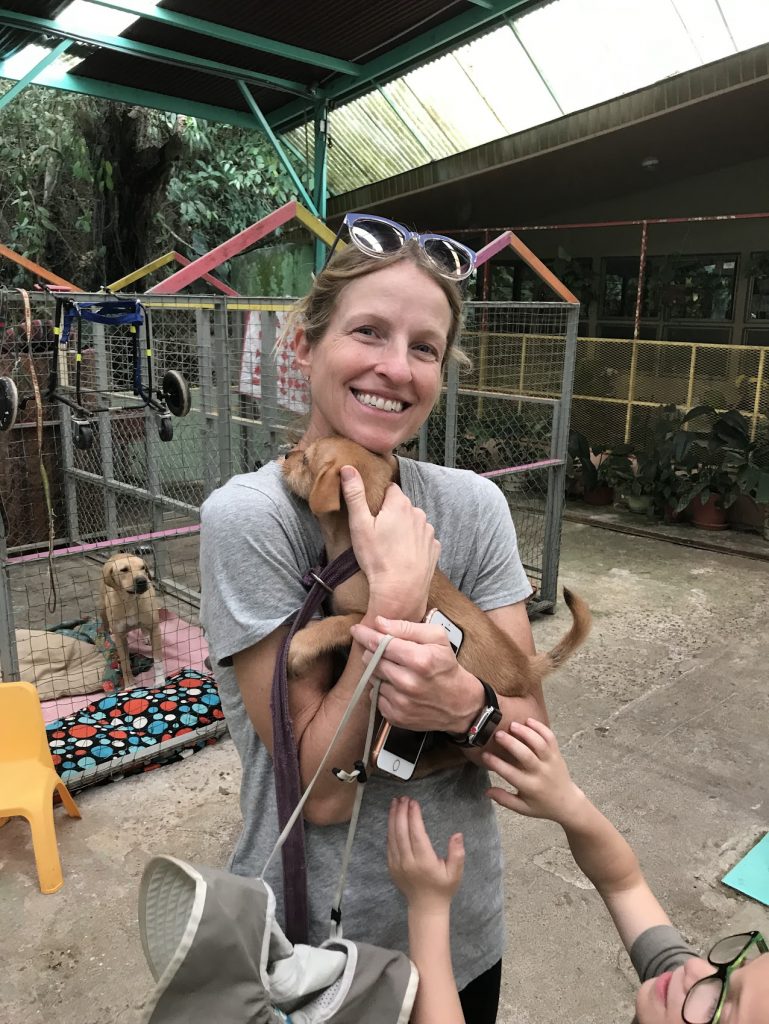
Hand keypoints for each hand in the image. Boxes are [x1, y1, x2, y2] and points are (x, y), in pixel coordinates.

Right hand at [341, 466, 438, 620]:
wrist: (400, 591)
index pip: (389, 489)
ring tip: (390, 547)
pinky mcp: (434, 548)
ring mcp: (428, 531)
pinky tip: (403, 556)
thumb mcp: (359, 525)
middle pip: (401, 506)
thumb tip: (348, 468)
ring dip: (404, 529)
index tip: (370, 514)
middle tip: (377, 533)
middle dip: (391, 514)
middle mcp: (418, 513)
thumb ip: (354, 494)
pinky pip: (422, 539)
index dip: (378, 500)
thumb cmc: (377, 558)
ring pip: (413, 523)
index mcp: (400, 504)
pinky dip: (414, 544)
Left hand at [350, 617, 483, 732]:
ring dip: (380, 672)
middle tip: (387, 652)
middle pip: (372, 661)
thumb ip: (407, 627)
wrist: (459, 703)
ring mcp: (401, 703)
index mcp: (420, 660)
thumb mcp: (437, 638)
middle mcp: (408, 683)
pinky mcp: (396, 717)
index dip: (366, 634)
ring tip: (398, 671)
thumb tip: (379, 622)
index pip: (381, 643)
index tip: (357, 629)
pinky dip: (383, 690)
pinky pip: (376, 697)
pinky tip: (398, 687)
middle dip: (375, 653)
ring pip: (373, 679)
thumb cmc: (446, 666)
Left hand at [387, 797, 463, 913]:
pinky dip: (390, 829)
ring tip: (395, 803)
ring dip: (393, 818)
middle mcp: (408, 862)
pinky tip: (392, 818)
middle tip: (403, 798)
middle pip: (401, 832)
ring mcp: (397, 864)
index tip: (413, 802)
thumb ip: (457, 853)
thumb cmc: (443, 888)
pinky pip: (389, 844)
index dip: (414, 817)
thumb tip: (457, 834)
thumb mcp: (456, 873)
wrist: (426, 907)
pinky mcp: (391, 866)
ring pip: (392, 836)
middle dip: (401, 812)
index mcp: (424, 862)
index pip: (416, 834)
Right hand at [482, 718, 584, 825]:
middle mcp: (541, 773)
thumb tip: (487, 791)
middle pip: (526, 755)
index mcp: (530, 787)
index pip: (510, 774)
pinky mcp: (557, 754)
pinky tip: (528, 721)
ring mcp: (551, 762)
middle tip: (498, 734)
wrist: (567, 803)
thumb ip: (504, 799)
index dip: (496, 764)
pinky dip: (541, 727)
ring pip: (540, 743)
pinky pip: (551, 738)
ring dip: (526, 732)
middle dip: (511, 743)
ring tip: (512, 725)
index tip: (485, 755)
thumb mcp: (522, 808)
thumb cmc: (542, 805)